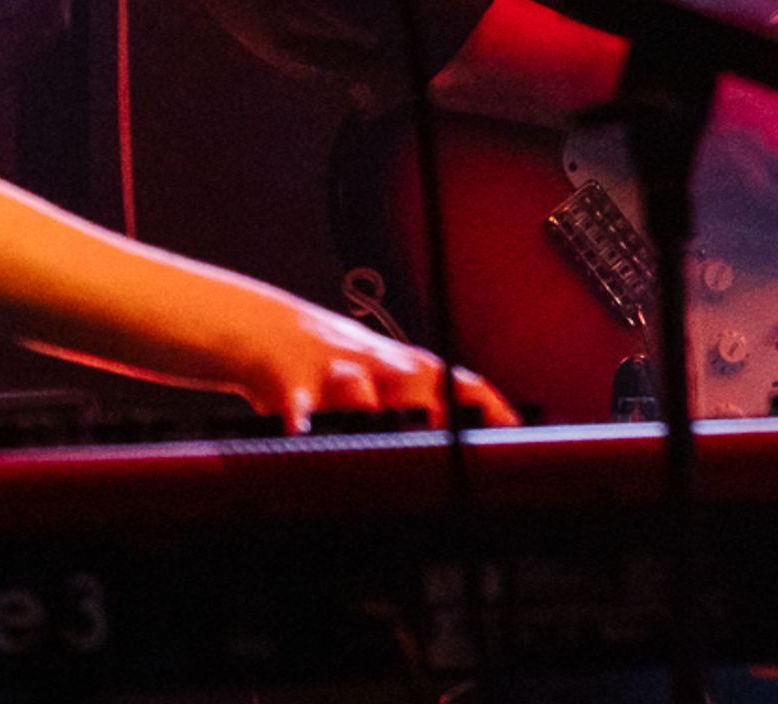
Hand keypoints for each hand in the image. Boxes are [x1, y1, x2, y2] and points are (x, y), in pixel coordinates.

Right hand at [230, 295, 516, 431]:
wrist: (266, 329)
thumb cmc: (337, 365)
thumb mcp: (387, 377)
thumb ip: (428, 408)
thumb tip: (483, 442)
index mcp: (408, 370)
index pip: (461, 385)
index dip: (487, 408)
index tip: (511, 432)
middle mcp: (379, 368)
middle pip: (417, 386)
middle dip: (435, 415)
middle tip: (449, 448)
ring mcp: (335, 373)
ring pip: (359, 394)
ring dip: (370, 414)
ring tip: (378, 439)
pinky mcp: (289, 384)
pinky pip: (295, 406)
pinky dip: (299, 424)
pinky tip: (301, 437)